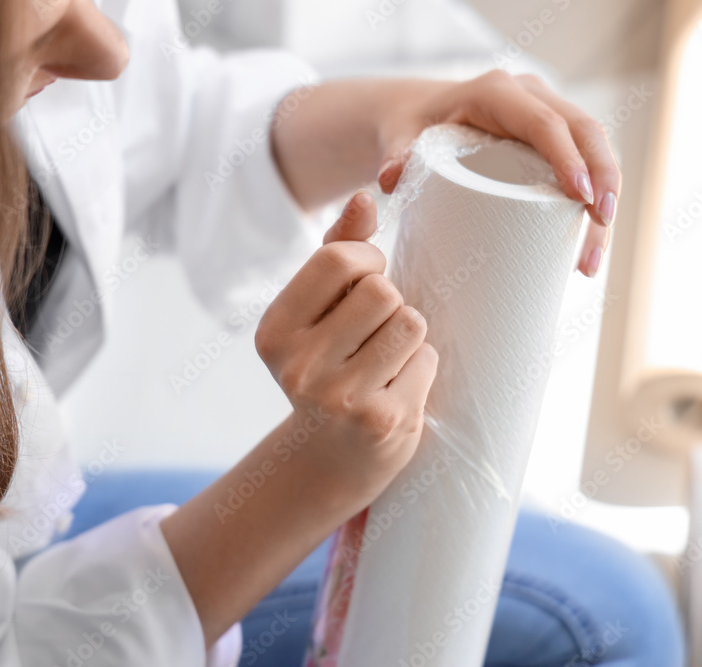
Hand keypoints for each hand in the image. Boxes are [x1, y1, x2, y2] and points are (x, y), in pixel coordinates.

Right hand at [255, 191, 438, 504]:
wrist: (329, 459)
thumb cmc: (326, 368)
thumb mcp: (316, 313)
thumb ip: (337, 252)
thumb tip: (367, 197)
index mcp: (274, 331)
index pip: (340, 259)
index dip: (369, 263)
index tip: (364, 284)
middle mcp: (297, 366)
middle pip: (382, 291)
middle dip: (390, 306)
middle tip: (373, 336)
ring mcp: (338, 397)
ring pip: (411, 323)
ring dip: (409, 338)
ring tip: (385, 363)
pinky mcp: (381, 421)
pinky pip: (427, 360)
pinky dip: (421, 370)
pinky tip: (395, 391)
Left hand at [375, 72, 619, 277]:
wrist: (417, 118)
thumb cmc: (410, 128)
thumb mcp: (400, 138)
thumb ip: (396, 155)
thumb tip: (391, 178)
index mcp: (498, 93)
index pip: (545, 122)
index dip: (568, 157)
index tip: (582, 198)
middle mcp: (531, 98)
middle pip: (586, 132)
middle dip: (603, 180)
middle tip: (601, 228)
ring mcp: (548, 116)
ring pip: (596, 151)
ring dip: (605, 202)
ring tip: (590, 261)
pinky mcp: (554, 141)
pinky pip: (587, 166)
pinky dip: (594, 205)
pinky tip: (586, 250)